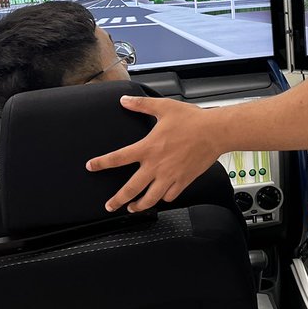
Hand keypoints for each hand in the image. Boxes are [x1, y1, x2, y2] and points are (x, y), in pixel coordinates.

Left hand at [86, 96, 225, 212]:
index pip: (118, 158)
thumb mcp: (163, 107)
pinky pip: (170, 196)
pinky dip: (163, 198)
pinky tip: (161, 197)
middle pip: (131, 189)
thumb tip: (124, 101)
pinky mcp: (184, 181)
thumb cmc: (192, 120)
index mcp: (148, 148)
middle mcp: (156, 166)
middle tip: (110, 206)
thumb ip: (141, 105)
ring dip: (139, 205)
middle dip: (117, 200)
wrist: (216, 132)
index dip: (101, 163)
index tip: (91, 167)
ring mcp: (170, 176)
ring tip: (133, 208)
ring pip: (151, 198)